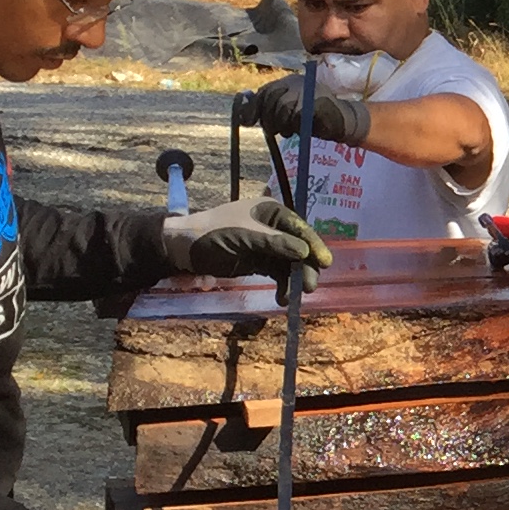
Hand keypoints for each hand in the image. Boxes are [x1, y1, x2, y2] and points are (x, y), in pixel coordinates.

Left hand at [163, 194, 332, 290]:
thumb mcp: (245, 235)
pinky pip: (279, 274)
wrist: (183, 248)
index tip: (325, 262)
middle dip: (306, 267)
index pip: (301, 228)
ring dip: (295, 280)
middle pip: (300, 248)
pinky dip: (283, 285)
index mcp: (272, 211)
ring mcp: (268, 246)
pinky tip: (282, 298)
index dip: (314, 245)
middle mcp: (274, 227)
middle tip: (310, 287)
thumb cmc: (213, 232)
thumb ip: (276, 243)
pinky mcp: (259, 262)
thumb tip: (304, 252)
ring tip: (293, 297)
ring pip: (291, 263)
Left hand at [250, 72, 373, 145]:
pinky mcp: (315, 102)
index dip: (254, 107)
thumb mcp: (289, 110)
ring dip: (283, 124)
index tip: (248, 121)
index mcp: (289, 82)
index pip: (265, 91)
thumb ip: (272, 108)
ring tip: (289, 130)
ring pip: (282, 109)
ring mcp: (307, 91)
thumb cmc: (314, 118)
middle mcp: (296, 83)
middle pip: (271, 99)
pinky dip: (296, 126)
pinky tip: (301, 128)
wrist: (342, 120)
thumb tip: (246, 116)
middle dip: (269, 118)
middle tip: (273, 130)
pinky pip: (297, 117)